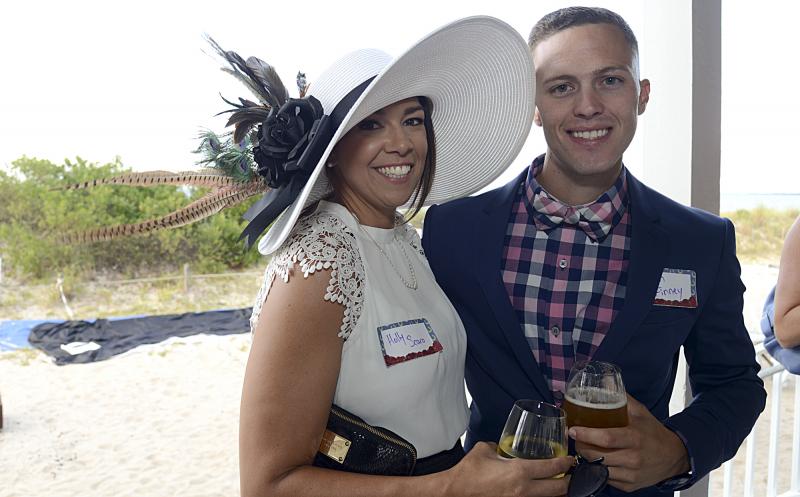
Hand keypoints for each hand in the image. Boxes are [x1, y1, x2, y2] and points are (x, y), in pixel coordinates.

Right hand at [443, 441, 572, 496]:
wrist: (456, 492)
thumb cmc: (469, 472)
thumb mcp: (485, 449)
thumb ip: (498, 446)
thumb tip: (502, 446)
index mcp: (519, 471)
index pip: (552, 468)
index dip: (565, 463)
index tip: (570, 459)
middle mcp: (524, 489)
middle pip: (559, 489)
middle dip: (568, 481)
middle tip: (569, 474)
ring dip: (556, 492)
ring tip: (557, 484)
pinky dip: (541, 496)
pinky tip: (539, 491)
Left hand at [569, 395, 689, 492]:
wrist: (675, 456)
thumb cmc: (653, 432)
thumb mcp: (641, 412)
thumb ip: (622, 398)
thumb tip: (605, 381)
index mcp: (635, 437)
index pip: (605, 438)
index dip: (586, 434)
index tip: (573, 429)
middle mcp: (633, 458)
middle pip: (597, 455)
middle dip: (581, 446)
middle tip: (576, 437)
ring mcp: (631, 474)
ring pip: (599, 469)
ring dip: (587, 459)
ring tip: (585, 447)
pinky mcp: (629, 486)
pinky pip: (606, 479)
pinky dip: (598, 469)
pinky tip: (598, 460)